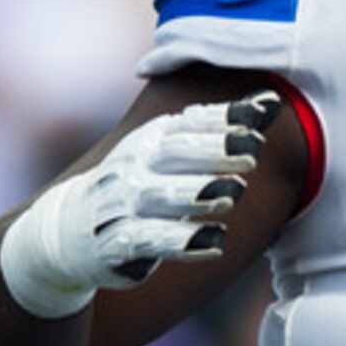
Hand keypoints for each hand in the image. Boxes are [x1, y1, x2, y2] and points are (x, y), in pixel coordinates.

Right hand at [0, 91, 278, 316]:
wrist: (72, 230)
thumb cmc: (141, 184)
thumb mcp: (174, 152)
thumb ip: (223, 130)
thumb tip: (273, 102)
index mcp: (150, 139)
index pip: (186, 124)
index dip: (221, 121)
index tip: (258, 121)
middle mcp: (133, 166)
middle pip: (171, 153)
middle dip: (211, 152)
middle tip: (251, 157)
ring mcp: (121, 204)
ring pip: (157, 196)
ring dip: (195, 194)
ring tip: (231, 195)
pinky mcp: (116, 242)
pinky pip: (148, 241)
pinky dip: (181, 242)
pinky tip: (215, 243)